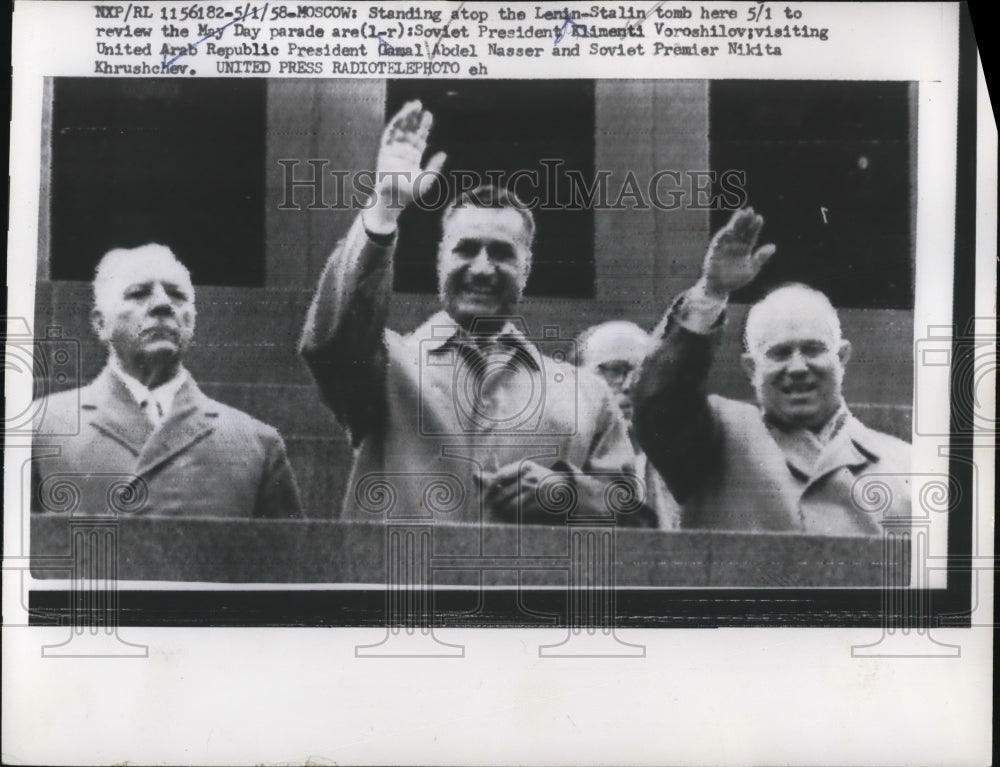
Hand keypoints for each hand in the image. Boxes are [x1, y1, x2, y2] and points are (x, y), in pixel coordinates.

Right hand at [364, 100, 446, 233]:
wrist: (393, 200)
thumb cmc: (408, 195)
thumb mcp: (426, 180)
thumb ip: (435, 166)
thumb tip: (444, 153)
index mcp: (412, 158)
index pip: (418, 139)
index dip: (423, 127)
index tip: (428, 115)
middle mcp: (402, 152)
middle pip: (409, 131)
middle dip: (414, 118)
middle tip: (421, 105)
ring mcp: (393, 150)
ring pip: (400, 129)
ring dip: (406, 116)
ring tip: (414, 105)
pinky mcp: (384, 150)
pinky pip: (390, 132)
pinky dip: (396, 122)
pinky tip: (404, 114)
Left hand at [480, 460, 559, 522]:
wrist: (563, 487)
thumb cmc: (535, 478)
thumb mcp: (520, 471)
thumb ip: (499, 474)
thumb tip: (475, 476)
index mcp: (524, 466)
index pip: (500, 476)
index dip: (488, 488)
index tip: (481, 496)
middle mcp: (530, 477)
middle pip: (503, 493)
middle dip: (492, 502)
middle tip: (485, 507)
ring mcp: (536, 490)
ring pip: (510, 505)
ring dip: (502, 510)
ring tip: (498, 511)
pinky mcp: (540, 503)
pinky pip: (521, 512)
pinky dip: (513, 515)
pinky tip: (511, 515)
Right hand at [698, 207, 775, 298]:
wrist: (719, 288)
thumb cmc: (735, 280)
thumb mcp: (751, 269)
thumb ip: (760, 257)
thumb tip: (773, 247)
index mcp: (745, 249)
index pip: (751, 234)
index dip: (755, 226)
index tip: (759, 218)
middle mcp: (735, 245)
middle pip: (741, 229)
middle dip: (746, 220)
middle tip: (751, 210)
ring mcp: (725, 246)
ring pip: (731, 230)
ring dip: (735, 222)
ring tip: (741, 213)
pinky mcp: (715, 249)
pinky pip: (720, 239)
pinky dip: (725, 232)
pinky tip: (730, 227)